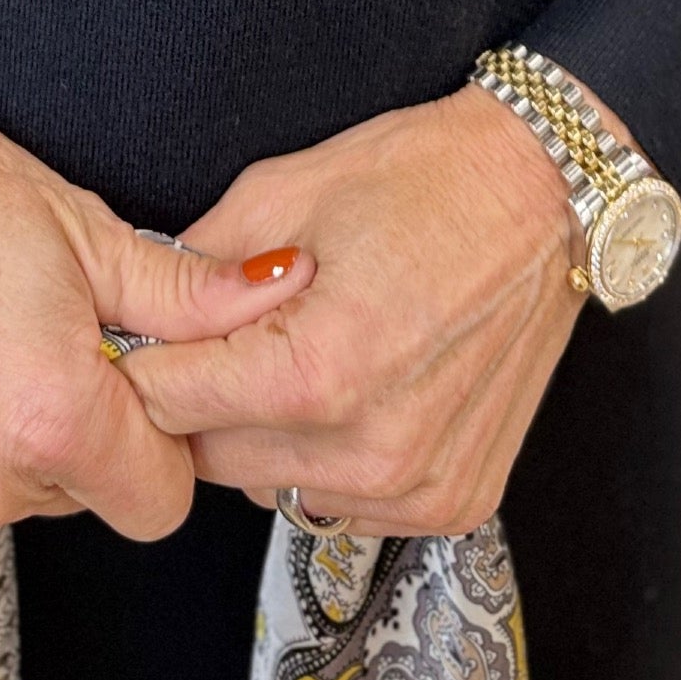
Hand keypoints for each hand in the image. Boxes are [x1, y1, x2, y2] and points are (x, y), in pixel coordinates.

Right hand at [0, 59, 311, 546]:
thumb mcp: (80, 225)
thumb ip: (187, 292)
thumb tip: (280, 291)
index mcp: (52, 418)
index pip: (162, 501)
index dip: (159, 432)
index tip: (128, 372)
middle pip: (82, 495)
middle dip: (81, 427)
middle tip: (39, 331)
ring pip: (7, 499)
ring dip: (7, 441)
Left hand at [120, 85, 586, 535]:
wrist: (545, 193)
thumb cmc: (423, 177)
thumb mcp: (284, 190)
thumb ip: (196, 264)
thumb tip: (136, 307)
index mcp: (319, 371)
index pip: (172, 403)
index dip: (145, 360)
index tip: (142, 335)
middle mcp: (371, 448)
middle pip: (214, 458)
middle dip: (201, 398)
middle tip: (224, 336)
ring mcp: (418, 485)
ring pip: (275, 487)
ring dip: (265, 433)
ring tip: (299, 352)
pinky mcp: (453, 500)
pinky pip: (343, 502)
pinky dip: (328, 456)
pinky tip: (355, 387)